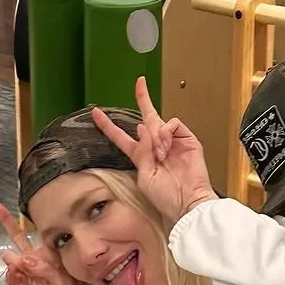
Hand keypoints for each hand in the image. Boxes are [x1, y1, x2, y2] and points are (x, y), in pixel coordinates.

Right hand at [0, 202, 79, 284]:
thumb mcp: (64, 282)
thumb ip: (46, 269)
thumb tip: (22, 260)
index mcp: (50, 256)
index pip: (40, 235)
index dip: (32, 222)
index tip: (23, 206)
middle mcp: (36, 262)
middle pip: (19, 239)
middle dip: (8, 223)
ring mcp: (25, 274)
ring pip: (14, 258)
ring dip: (15, 258)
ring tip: (19, 264)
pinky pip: (11, 278)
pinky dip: (12, 275)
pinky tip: (15, 273)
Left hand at [92, 78, 214, 226]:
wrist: (187, 202)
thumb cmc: (166, 197)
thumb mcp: (144, 176)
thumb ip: (141, 152)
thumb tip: (142, 127)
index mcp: (142, 157)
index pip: (122, 137)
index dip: (108, 126)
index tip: (97, 114)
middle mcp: (156, 146)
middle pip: (146, 118)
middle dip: (143, 100)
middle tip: (140, 83)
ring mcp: (172, 141)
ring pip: (157, 123)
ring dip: (155, 136)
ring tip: (160, 154)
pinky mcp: (187, 139)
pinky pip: (172, 124)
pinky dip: (166, 133)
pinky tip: (166, 147)